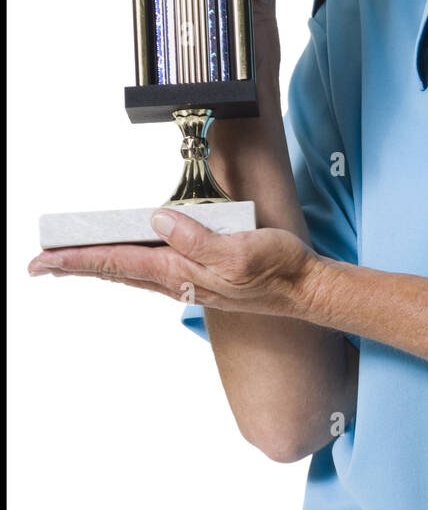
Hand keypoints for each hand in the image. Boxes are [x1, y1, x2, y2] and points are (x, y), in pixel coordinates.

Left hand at [26, 208, 336, 322]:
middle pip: (115, 269)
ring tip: (71, 260)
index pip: (117, 262)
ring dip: (98, 265)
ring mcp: (188, 280)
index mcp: (180, 271)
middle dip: (76, 265)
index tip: (42, 260)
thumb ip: (197, 237)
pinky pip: (152, 271)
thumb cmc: (277, 269)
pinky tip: (125, 260)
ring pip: (131, 272)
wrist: (304, 289)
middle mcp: (177, 279)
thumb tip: (157, 220)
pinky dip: (127, 265)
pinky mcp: (201, 276)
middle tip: (41, 263)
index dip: (76, 260)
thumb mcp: (239, 250)